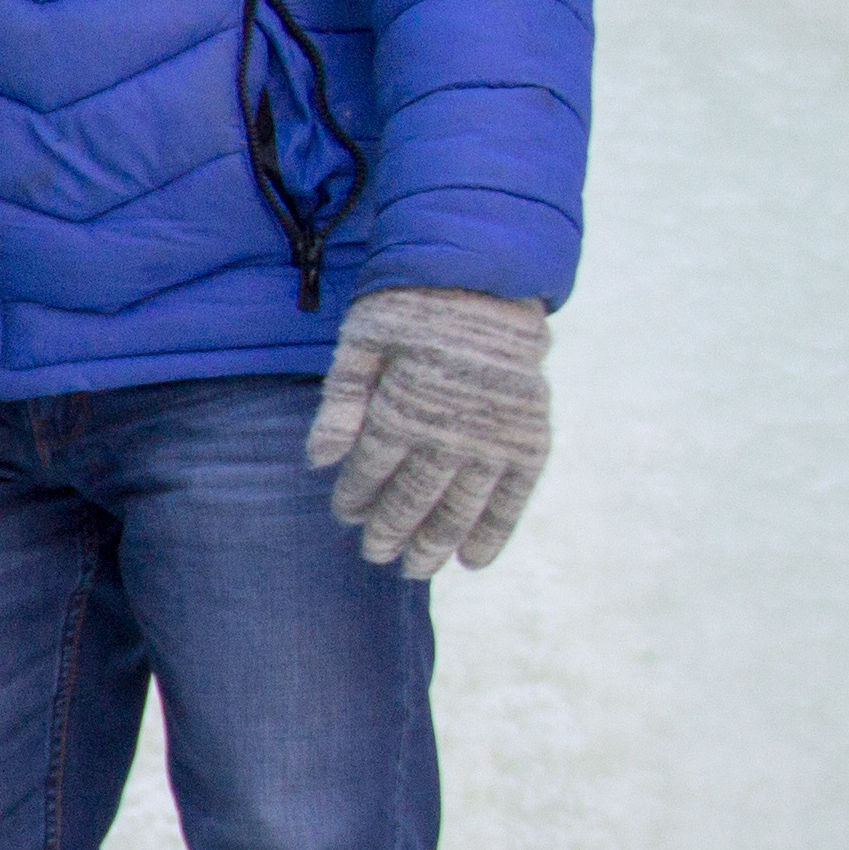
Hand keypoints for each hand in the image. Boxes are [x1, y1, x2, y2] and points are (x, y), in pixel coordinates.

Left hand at [304, 289, 550, 572]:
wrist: (487, 279)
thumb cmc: (411, 307)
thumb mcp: (361, 339)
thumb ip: (340, 400)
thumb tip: (318, 462)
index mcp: (403, 406)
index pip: (371, 469)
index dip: (356, 496)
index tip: (346, 514)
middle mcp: (449, 430)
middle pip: (413, 497)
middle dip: (390, 531)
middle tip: (375, 555)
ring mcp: (494, 437)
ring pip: (460, 506)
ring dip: (436, 542)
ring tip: (416, 570)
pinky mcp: (529, 437)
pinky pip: (513, 496)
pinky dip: (495, 531)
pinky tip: (473, 561)